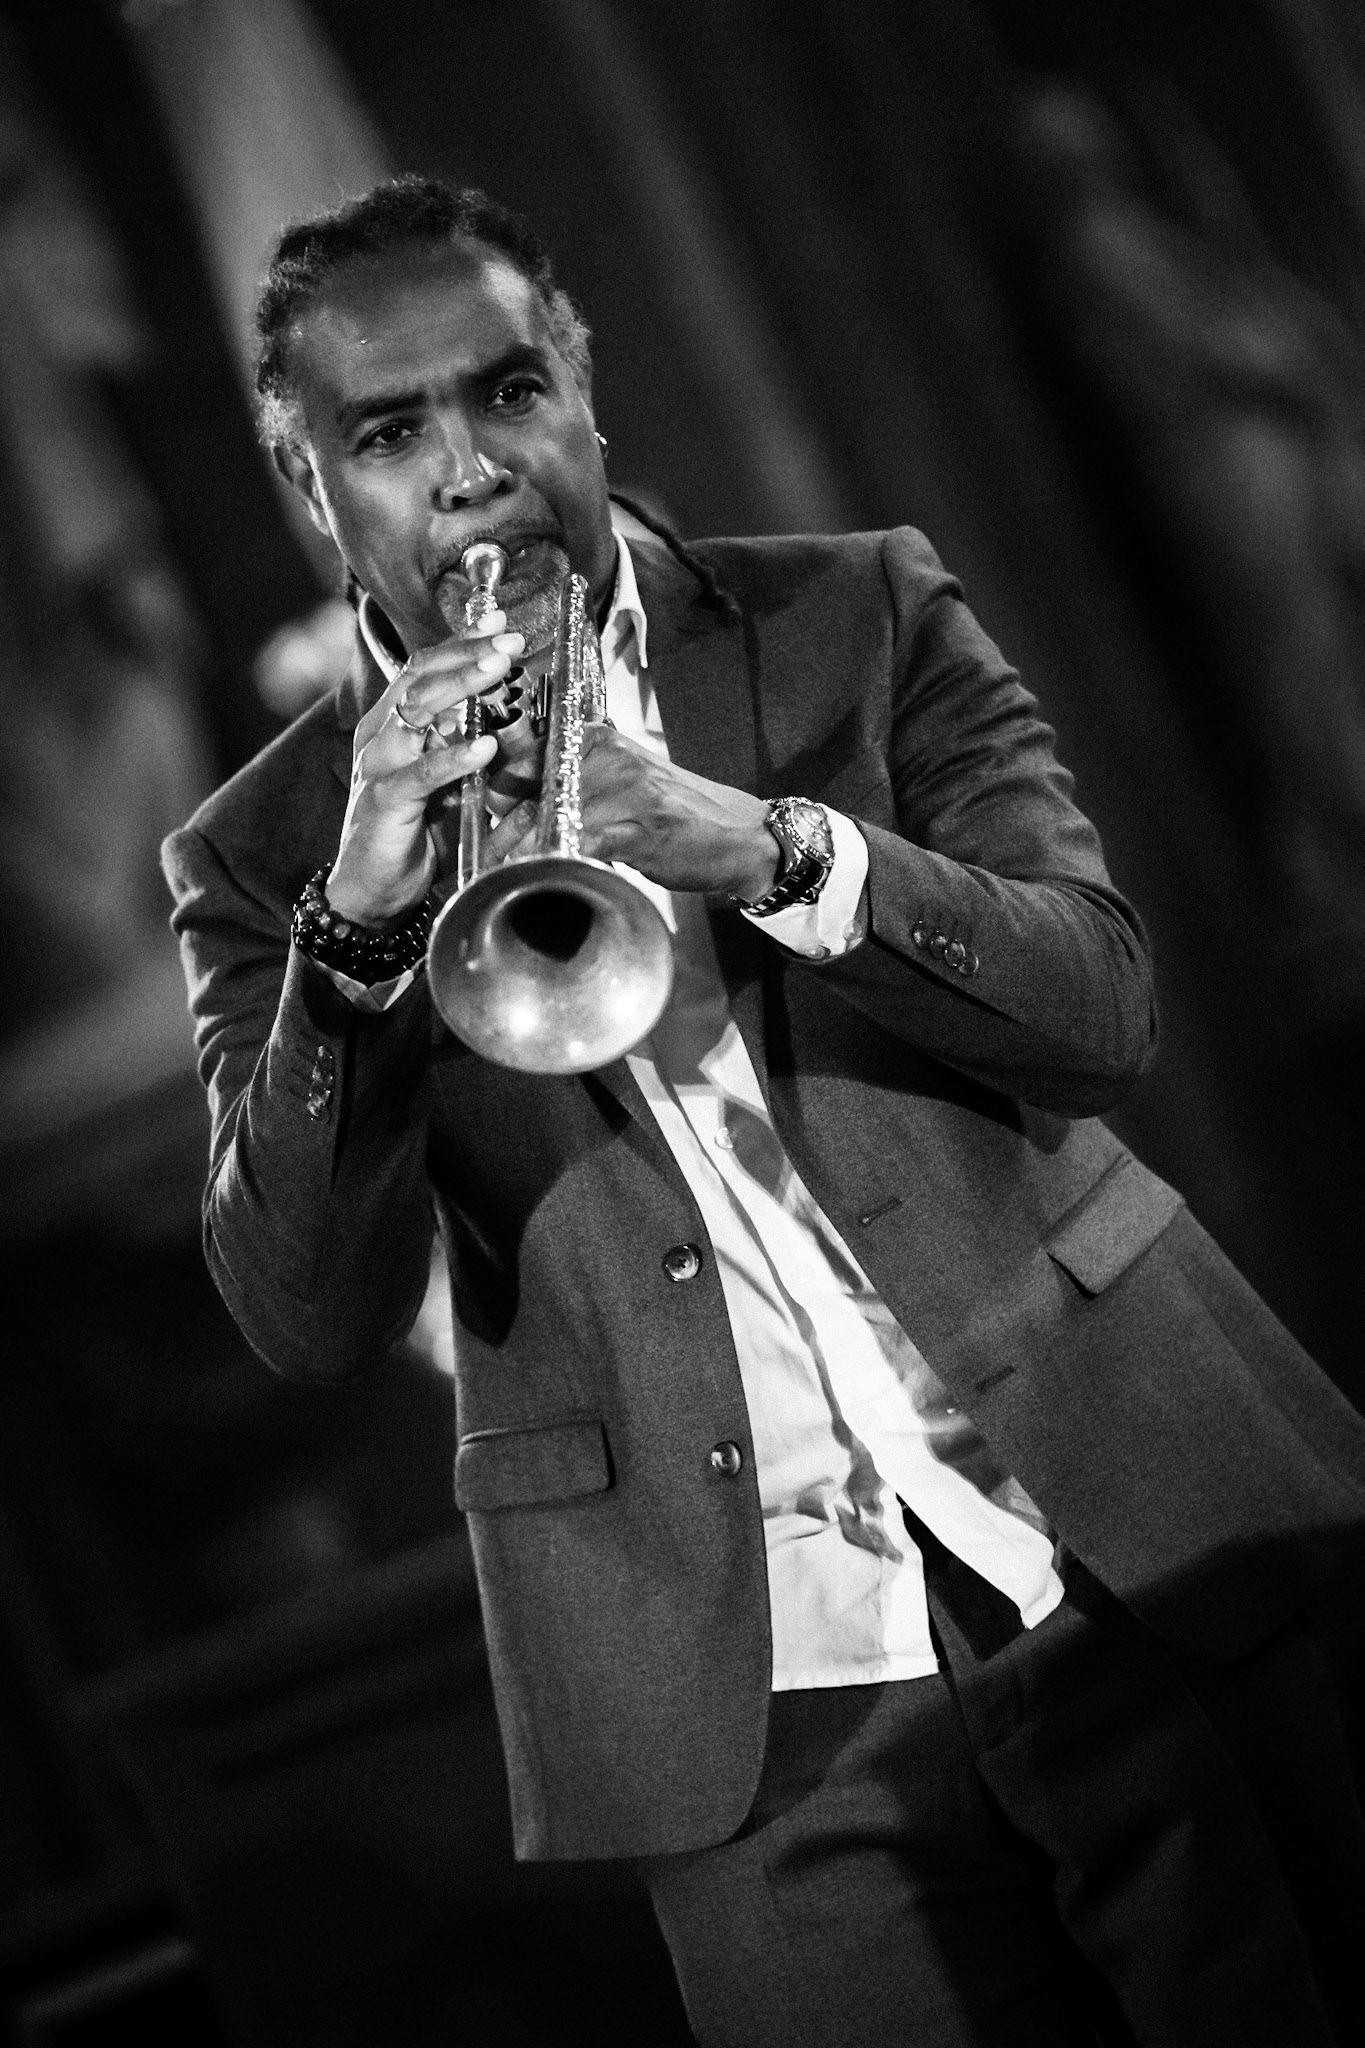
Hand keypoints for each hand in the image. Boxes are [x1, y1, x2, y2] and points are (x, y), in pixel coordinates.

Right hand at [326, 612, 525, 924]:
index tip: (501, 624)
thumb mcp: (451, 783)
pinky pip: (420, 773)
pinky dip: (453, 757)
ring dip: (462, 688)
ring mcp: (378, 766)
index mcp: (392, 726)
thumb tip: (512, 720)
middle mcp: (380, 737)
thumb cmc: (416, 834)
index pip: (423, 669)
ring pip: (417, 712)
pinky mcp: (383, 801)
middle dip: (468, 655)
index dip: (461, 643)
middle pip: (420, 678)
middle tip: (511, 642)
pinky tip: (483, 746)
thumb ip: (470, 750)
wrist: (374, 890)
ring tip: (500, 672)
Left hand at [487, 725, 780, 900]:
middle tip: (485, 856)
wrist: (737, 836)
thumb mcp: (619, 785)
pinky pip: (579, 841)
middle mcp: (606, 755)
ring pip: (549, 817)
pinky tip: (540, 877)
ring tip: (500, 875)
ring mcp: (623, 788)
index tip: (482, 812)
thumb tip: (515, 803)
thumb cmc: (674, 816)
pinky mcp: (638, 825)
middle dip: (501, 827)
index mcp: (596, 740)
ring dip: (519, 853)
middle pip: (530, 787)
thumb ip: (573, 784)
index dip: (497, 784)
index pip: (527, 752)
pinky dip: (554, 861)